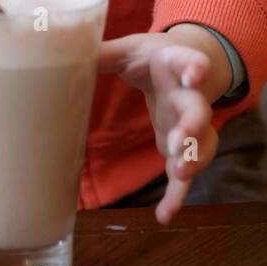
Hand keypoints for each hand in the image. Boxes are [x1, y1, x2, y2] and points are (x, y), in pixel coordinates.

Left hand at [97, 27, 225, 223]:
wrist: (186, 69)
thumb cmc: (151, 59)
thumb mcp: (128, 51)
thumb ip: (103, 54)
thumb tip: (64, 50)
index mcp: (173, 64)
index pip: (187, 61)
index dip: (193, 66)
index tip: (194, 73)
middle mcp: (189, 96)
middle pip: (197, 109)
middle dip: (191, 125)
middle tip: (179, 140)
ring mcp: (189, 124)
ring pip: (201, 143)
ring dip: (193, 158)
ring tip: (181, 173)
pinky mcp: (184, 148)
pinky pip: (186, 174)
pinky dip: (178, 195)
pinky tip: (164, 215)